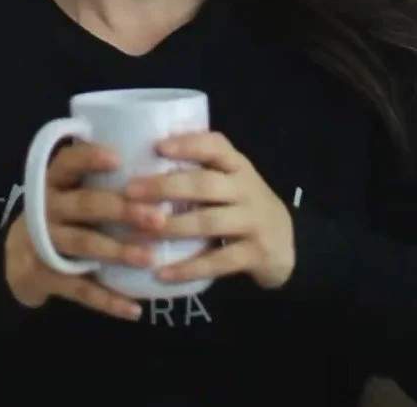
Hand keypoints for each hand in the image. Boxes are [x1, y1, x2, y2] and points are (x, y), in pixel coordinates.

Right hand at [4, 141, 165, 320]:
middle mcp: (46, 208)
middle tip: (158, 218)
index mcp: (54, 181)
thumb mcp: (69, 190)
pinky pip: (80, 289)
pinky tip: (135, 309)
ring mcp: (43, 243)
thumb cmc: (63, 214)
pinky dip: (108, 300)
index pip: (68, 162)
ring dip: (118, 252)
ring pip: (83, 245)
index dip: (90, 158)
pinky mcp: (45, 276)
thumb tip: (157, 166)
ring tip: (150, 258)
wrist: (19, 257)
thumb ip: (99, 178)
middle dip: (122, 210)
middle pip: (85, 205)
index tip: (119, 158)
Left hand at [123, 132, 294, 288]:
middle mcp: (247, 189)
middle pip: (205, 184)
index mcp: (237, 166)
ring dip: (171, 226)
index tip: (158, 146)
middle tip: (130, 191)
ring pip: (209, 222)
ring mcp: (253, 222)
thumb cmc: (241, 205)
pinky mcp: (255, 254)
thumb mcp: (230, 180)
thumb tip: (141, 157)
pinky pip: (218, 261)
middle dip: (165, 186)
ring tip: (140, 230)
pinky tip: (161, 272)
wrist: (286, 244)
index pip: (217, 146)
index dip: (189, 144)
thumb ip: (199, 170)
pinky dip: (188, 267)